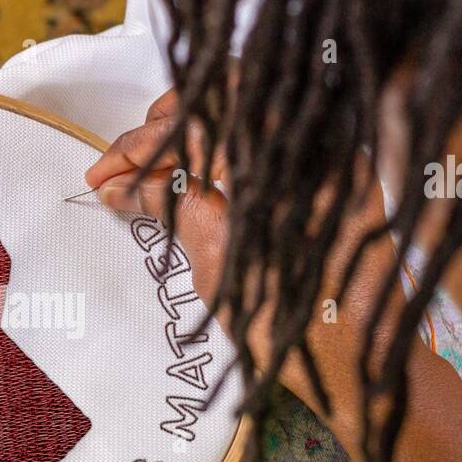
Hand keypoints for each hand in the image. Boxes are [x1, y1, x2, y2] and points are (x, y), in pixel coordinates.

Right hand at [87, 90, 461, 461]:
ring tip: (145, 174)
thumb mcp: (218, 256)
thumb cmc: (289, 316)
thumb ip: (170, 204)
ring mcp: (326, 157)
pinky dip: (221, 155)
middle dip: (159, 132)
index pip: (199, 114)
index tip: (101, 176)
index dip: (140, 144)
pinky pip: (265, 147)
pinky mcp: (329, 180)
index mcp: (287, 149)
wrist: (360, 360)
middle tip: (116, 170)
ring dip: (186, 138)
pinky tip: (189, 179)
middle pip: (221, 101)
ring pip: (242, 118)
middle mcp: (313, 138)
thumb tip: (118, 185)